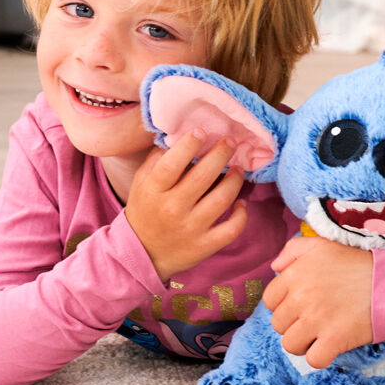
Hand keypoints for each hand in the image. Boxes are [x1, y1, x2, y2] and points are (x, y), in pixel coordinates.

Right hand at [126, 130, 247, 281]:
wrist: (144, 253)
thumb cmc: (146, 210)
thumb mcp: (142, 183)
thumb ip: (158, 159)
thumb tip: (180, 134)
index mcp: (154, 191)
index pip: (172, 164)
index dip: (189, 144)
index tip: (202, 131)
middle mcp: (172, 209)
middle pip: (203, 176)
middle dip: (221, 154)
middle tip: (231, 141)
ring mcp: (190, 229)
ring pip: (222, 198)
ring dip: (235, 179)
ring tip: (238, 169)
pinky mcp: (205, 246)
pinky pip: (232, 228)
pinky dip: (242, 213)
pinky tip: (241, 202)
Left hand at [262, 237, 373, 368]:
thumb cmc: (357, 263)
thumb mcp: (323, 245)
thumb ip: (292, 250)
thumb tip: (275, 268)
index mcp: (295, 274)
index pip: (270, 300)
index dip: (284, 304)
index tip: (300, 305)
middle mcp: (301, 297)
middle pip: (278, 324)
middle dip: (293, 324)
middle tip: (313, 318)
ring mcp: (316, 320)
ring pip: (290, 345)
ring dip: (303, 343)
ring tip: (319, 334)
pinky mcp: (334, 339)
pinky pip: (313, 360)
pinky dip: (320, 357)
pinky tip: (330, 347)